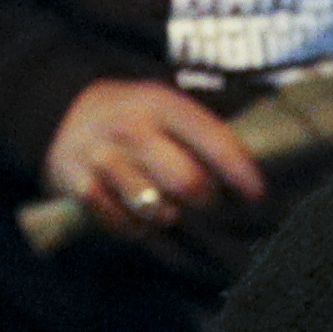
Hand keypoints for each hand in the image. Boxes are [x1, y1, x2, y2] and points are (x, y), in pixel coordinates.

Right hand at [43, 75, 267, 237]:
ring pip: (151, 205)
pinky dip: (135, 228)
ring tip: (171, 209)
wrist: (61, 111)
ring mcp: (102, 157)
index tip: (256, 193)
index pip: (211, 138)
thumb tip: (271, 123)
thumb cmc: (133, 116)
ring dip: (169, 216)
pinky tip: (140, 219)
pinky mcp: (77, 184)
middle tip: (208, 203)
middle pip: (185, 181)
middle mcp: (131, 128)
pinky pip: (118, 221)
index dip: (239, 170)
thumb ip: (208, 122)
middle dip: (206, 201)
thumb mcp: (165, 103)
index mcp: (160, 104)